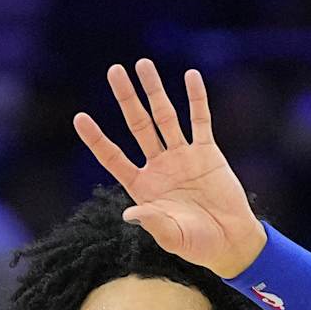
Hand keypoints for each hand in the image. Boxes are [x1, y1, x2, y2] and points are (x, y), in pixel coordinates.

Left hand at [74, 60, 267, 277]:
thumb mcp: (171, 237)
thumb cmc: (197, 245)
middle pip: (138, 125)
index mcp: (143, 188)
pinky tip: (190, 76)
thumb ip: (152, 223)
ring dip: (155, 91)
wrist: (230, 241)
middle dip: (127, 98)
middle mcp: (159, 166)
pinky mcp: (207, 152)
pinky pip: (200, 120)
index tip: (80, 117)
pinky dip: (196, 98)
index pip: (113, 158)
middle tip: (115, 70)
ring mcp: (182, 156)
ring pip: (166, 116)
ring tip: (143, 64)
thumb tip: (130, 214)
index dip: (97, 139)